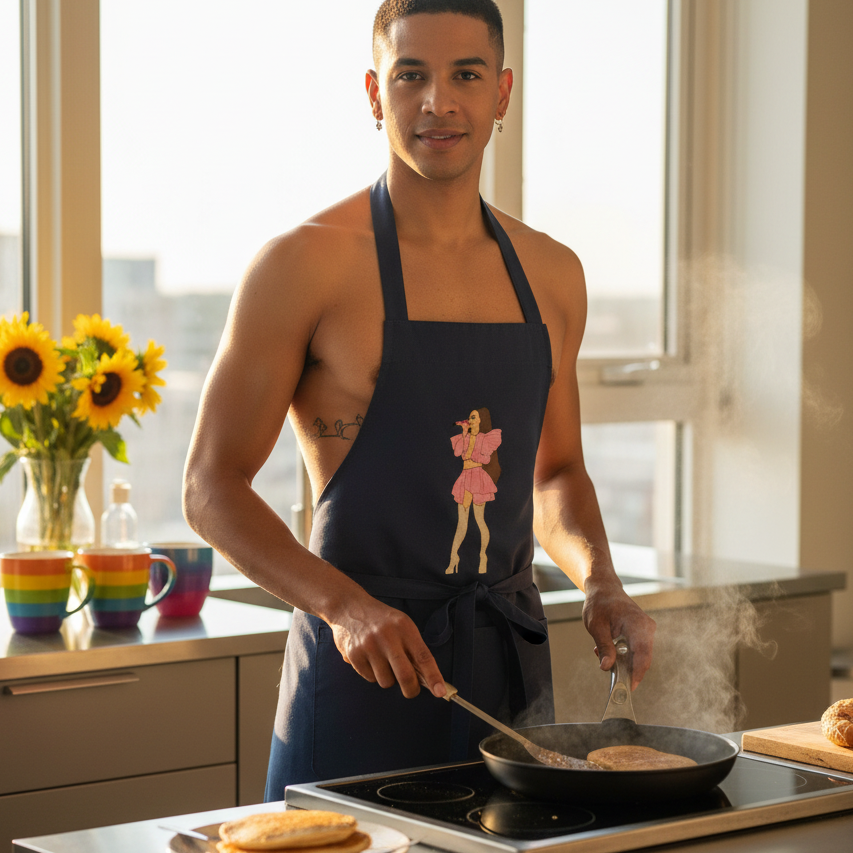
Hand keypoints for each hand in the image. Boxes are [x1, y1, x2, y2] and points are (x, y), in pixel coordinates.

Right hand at [329, 596, 446, 699]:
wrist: (349, 606)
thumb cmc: (381, 620)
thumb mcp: (401, 625)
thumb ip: (412, 648)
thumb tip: (426, 678)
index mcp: (404, 627)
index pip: (423, 656)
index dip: (433, 676)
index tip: (440, 692)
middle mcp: (387, 636)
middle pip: (405, 675)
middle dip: (411, 689)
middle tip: (412, 690)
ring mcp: (369, 645)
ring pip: (386, 681)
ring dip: (388, 678)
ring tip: (384, 663)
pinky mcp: (353, 654)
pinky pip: (370, 678)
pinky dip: (373, 674)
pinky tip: (369, 659)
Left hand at [582, 579, 655, 689]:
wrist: (604, 589)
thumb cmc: (599, 603)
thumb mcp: (596, 625)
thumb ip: (604, 646)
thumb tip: (606, 667)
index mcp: (637, 623)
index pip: (642, 654)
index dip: (637, 673)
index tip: (629, 687)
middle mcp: (647, 627)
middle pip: (642, 658)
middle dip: (625, 668)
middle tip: (607, 669)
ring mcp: (647, 630)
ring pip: (639, 656)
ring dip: (622, 660)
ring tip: (601, 651)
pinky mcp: (643, 634)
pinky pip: (637, 651)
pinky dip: (623, 655)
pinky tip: (608, 647)